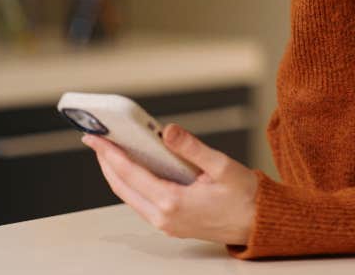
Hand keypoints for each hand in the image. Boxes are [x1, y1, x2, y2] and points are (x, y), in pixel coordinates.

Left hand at [82, 124, 257, 245]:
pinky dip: (132, 184)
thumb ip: (191, 148)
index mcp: (173, 202)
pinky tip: (133, 170)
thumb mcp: (221, 166)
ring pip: (130, 197)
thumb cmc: (245, 197)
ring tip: (110, 152)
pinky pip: (142, 203)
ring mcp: (166, 223)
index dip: (110, 153)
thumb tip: (167, 131)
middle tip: (95, 141)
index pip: (130, 174)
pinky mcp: (171, 224)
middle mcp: (164, 217)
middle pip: (122, 187)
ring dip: (117, 174)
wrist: (259, 224)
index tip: (96, 139)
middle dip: (106, 162)